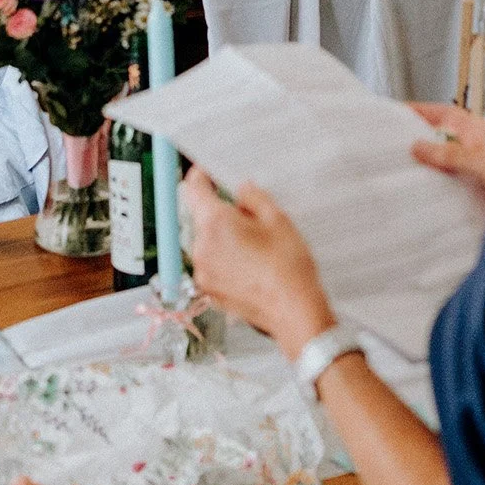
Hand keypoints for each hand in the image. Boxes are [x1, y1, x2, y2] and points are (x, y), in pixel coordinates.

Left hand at [181, 166, 335, 357]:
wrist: (293, 311)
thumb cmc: (288, 266)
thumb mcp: (277, 218)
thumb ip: (252, 196)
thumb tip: (240, 190)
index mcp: (215, 223)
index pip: (192, 188)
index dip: (199, 176)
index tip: (207, 173)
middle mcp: (201, 246)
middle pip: (196, 216)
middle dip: (215, 211)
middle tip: (245, 216)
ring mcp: (202, 271)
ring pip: (202, 241)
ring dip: (218, 236)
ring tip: (251, 246)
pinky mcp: (208, 289)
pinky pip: (208, 263)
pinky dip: (221, 258)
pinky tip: (247, 264)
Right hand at [408, 102, 484, 200]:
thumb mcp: (484, 161)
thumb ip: (452, 154)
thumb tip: (419, 147)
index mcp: (482, 131)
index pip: (448, 114)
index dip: (425, 110)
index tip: (403, 110)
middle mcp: (483, 146)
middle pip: (447, 136)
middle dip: (424, 137)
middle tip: (398, 143)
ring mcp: (484, 166)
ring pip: (451, 159)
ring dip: (434, 164)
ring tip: (410, 170)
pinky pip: (458, 180)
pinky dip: (445, 184)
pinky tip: (435, 193)